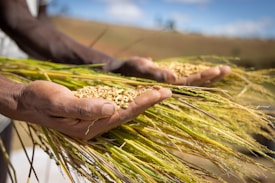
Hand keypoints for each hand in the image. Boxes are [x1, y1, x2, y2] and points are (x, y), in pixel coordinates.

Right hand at [15, 81, 170, 138]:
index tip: (160, 93)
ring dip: (141, 100)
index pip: (123, 113)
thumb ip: (84, 107)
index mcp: (90, 125)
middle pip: (128, 113)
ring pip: (124, 109)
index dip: (143, 103)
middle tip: (167, 91)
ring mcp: (95, 117)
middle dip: (148, 102)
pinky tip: (137, 93)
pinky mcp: (93, 110)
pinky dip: (129, 98)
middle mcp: (96, 124)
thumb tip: (110, 107)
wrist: (30, 100)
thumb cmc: (42, 100)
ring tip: (158, 92)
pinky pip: (116, 104)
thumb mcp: (59, 102)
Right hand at [113, 57, 230, 85]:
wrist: (121, 71)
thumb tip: (173, 78)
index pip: (188, 84)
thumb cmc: (128, 69)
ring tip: (224, 70)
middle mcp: (170, 88)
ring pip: (192, 82)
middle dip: (210, 77)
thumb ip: (155, 74)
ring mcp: (170, 84)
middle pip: (194, 85)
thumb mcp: (140, 68)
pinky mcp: (169, 79)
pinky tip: (208, 72)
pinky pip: (187, 78)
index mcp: (165, 87)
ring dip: (208, 77)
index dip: (203, 77)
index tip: (217, 70)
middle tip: (227, 70)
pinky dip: (198, 74)